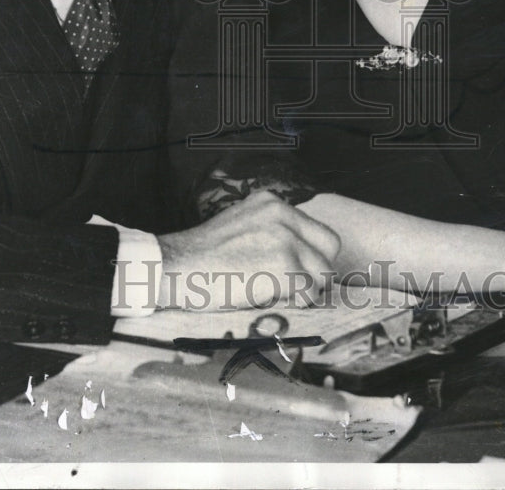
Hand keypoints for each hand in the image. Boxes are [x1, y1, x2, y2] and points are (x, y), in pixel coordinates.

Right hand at [157, 191, 339, 310]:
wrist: (175, 267)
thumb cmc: (202, 255)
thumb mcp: (241, 225)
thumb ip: (271, 231)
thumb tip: (299, 257)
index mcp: (272, 202)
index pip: (317, 230)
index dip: (311, 255)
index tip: (299, 272)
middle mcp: (282, 214)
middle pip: (329, 247)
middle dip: (317, 270)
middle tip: (296, 287)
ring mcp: (284, 239)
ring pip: (322, 272)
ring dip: (306, 290)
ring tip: (277, 295)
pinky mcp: (283, 266)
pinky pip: (309, 293)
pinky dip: (296, 303)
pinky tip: (271, 300)